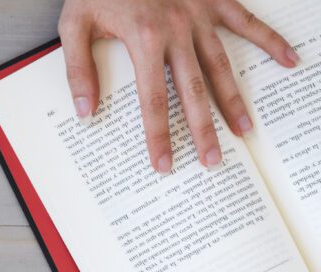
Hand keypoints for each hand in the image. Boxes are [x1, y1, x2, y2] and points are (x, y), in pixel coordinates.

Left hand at [58, 0, 297, 171]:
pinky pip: (246, 20)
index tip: (165, 163)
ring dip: (234, 99)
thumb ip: (78, 68)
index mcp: (143, 38)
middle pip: (193, 90)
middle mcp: (177, 30)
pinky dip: (269, 40)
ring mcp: (199, 13)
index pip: (153, 100)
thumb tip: (84, 111)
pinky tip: (289, 60)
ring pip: (222, 64)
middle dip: (203, 129)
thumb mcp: (74, 23)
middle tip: (213, 161)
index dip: (159, 135)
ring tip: (245, 130)